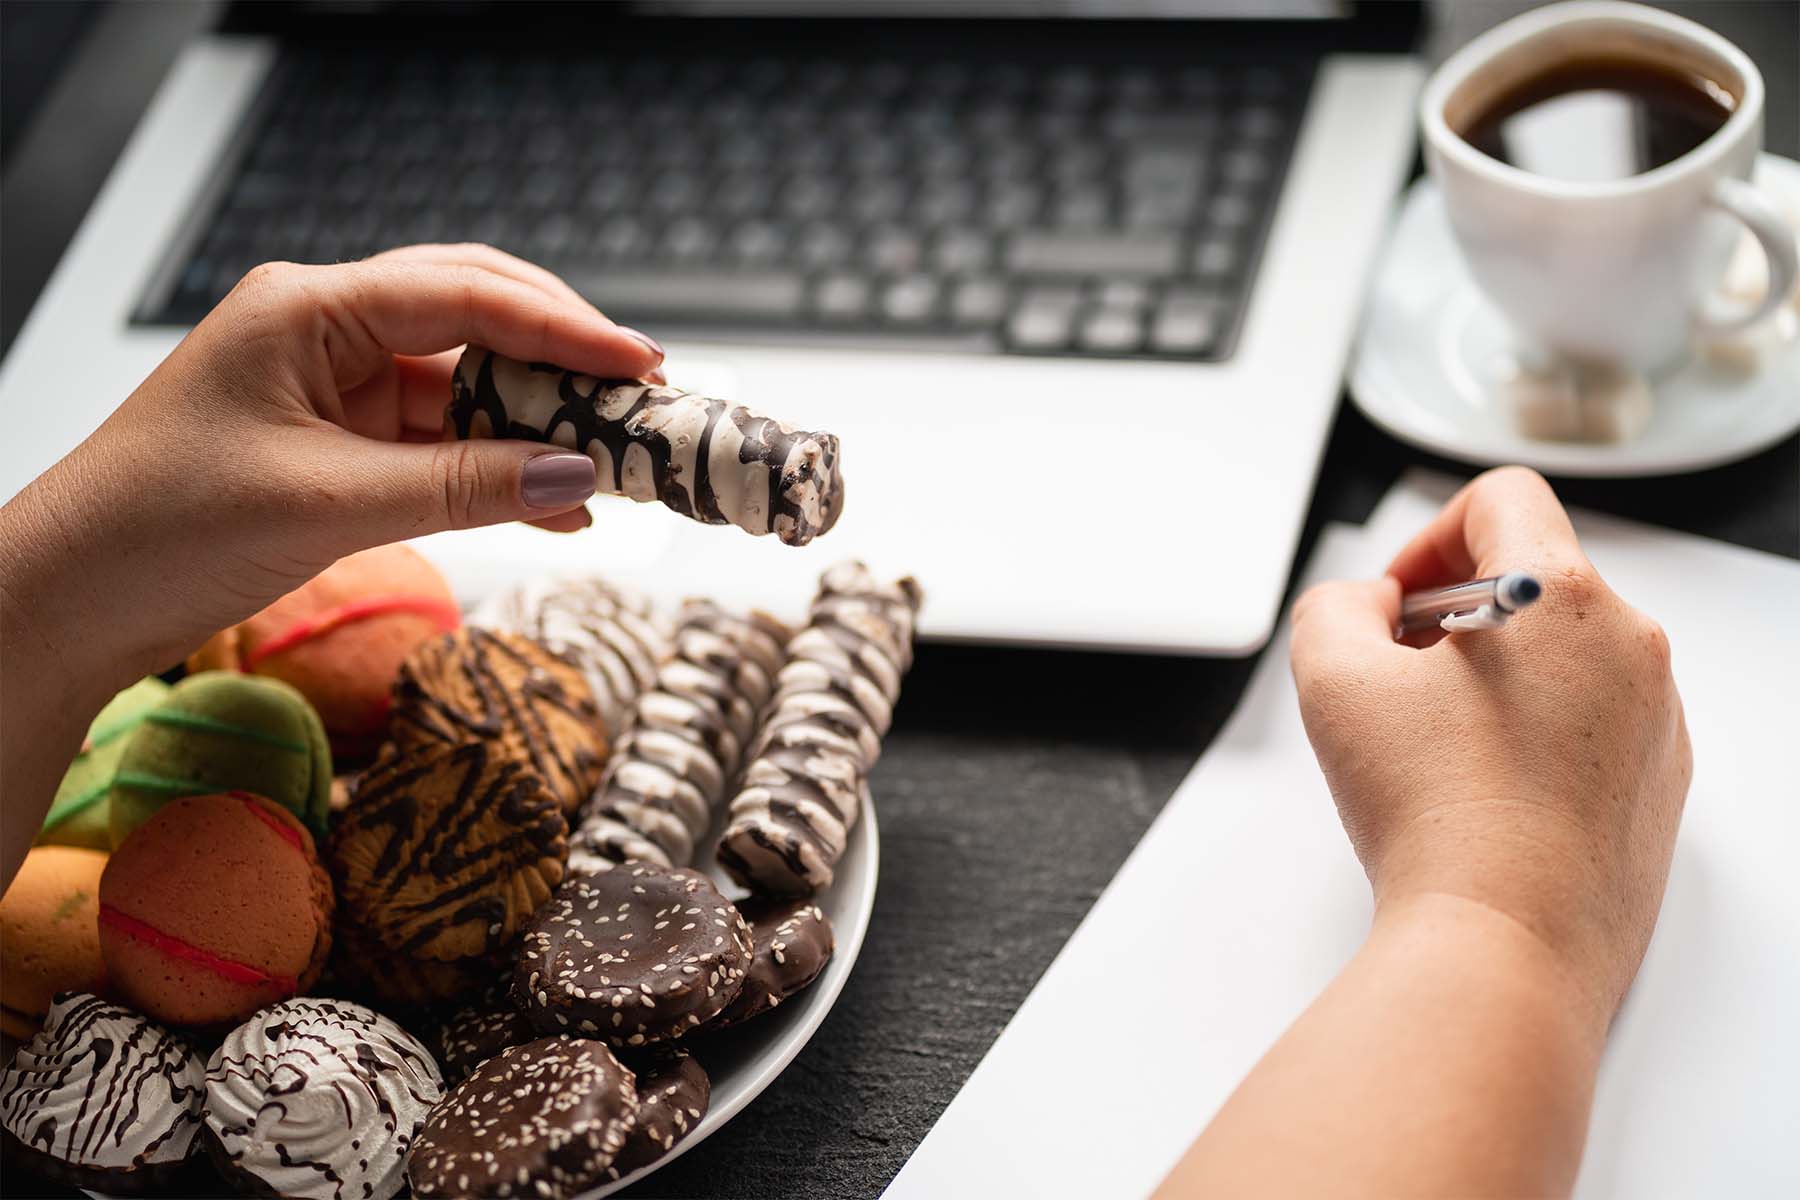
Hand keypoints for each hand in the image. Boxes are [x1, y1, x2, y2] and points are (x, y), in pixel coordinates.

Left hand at [0, 244, 660, 682]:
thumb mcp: (331, 503)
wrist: (71, 598)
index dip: (565, 328)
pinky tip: (555, 505)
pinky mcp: (338, 439)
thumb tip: (581, 476)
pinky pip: (441, 442)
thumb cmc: (165, 528)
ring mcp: (333, 384)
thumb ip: (464, 485)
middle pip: (476, 319)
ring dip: (537, 426)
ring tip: (616, 460)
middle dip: (563, 362)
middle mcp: (327, 328)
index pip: (467, 295)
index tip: (642, 364)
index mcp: (310, 307)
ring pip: (466, 386)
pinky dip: (496, 470)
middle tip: (644, 401)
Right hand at [1289, 466, 1690, 1025]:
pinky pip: (1592, 722)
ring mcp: (1658, 721)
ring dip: (1493, 675)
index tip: (1398, 600)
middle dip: (1453, 613)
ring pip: (1564, 654)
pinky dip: (1534, 735)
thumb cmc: (1434, 817)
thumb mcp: (1331, 676)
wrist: (1503, 947)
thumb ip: (1335, 603)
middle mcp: (1632, 647)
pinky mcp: (1659, 786)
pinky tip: (1481, 792)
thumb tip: (1371, 606)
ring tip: (1434, 747)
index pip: (1503, 499)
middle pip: (1534, 579)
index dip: (1429, 534)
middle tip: (1396, 678)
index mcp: (1565, 598)